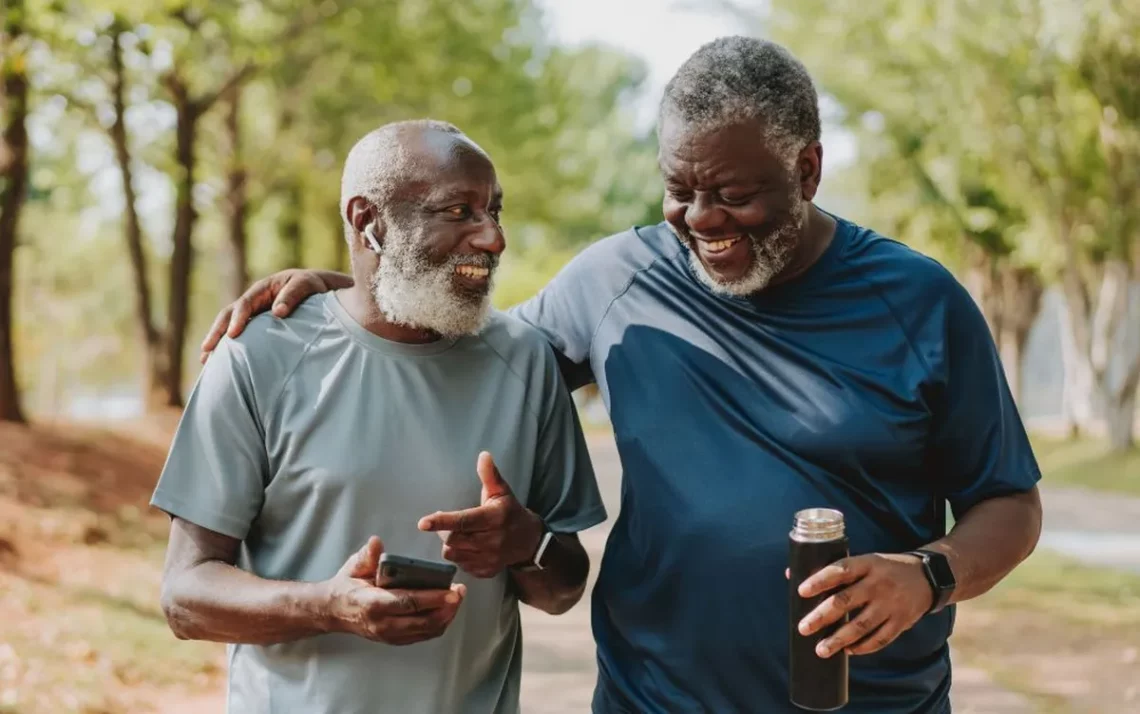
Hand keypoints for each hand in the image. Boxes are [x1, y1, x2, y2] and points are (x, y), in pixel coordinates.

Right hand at [199, 269, 350, 362]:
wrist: (320, 290)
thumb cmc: (313, 287)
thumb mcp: (306, 285)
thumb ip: (293, 296)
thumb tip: (278, 313)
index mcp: (263, 289)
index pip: (245, 304)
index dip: (238, 319)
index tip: (233, 335)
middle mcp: (254, 301)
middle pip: (229, 315)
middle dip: (217, 332)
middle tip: (207, 350)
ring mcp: (254, 314)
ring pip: (229, 326)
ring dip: (217, 342)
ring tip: (205, 360)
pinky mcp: (258, 326)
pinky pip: (240, 335)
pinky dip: (229, 347)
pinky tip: (221, 363)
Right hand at [325, 536, 465, 645]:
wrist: (333, 611)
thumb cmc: (347, 585)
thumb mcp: (353, 566)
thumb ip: (367, 556)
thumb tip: (376, 543)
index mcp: (374, 604)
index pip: (408, 603)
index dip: (433, 598)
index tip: (452, 591)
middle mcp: (383, 624)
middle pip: (424, 621)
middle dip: (447, 608)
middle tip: (460, 591)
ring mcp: (390, 635)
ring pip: (427, 631)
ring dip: (446, 616)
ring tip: (457, 598)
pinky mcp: (395, 640)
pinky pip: (423, 635)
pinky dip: (439, 623)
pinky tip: (446, 609)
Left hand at [417, 452, 543, 578]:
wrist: (529, 541)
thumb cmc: (510, 512)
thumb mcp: (501, 492)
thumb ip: (490, 475)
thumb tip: (483, 455)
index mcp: (494, 518)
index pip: (463, 521)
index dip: (441, 521)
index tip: (423, 523)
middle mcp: (493, 541)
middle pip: (453, 539)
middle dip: (444, 531)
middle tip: (447, 524)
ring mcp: (490, 558)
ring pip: (453, 554)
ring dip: (450, 544)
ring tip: (458, 535)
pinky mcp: (486, 571)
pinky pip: (461, 565)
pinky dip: (460, 556)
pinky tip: (468, 547)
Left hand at [794, 553, 933, 657]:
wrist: (928, 577)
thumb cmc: (883, 569)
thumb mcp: (864, 561)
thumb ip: (833, 570)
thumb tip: (791, 576)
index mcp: (867, 564)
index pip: (840, 570)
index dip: (820, 580)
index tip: (801, 591)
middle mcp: (878, 584)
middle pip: (846, 601)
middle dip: (822, 616)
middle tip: (803, 628)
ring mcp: (891, 604)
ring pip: (861, 625)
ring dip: (839, 639)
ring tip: (820, 650)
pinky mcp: (901, 622)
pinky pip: (880, 638)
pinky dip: (862, 647)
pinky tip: (847, 651)